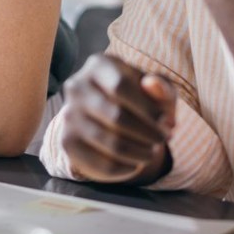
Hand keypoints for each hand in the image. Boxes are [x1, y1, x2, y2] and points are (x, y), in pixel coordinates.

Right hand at [59, 54, 176, 184]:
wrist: (106, 117)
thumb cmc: (138, 98)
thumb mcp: (155, 90)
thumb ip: (161, 86)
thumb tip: (153, 84)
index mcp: (98, 65)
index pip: (120, 86)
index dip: (148, 109)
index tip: (167, 121)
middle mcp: (77, 86)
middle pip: (116, 117)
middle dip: (148, 133)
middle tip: (163, 139)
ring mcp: (68, 115)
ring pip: (111, 143)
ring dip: (141, 153)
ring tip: (152, 152)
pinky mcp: (67, 142)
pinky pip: (102, 164)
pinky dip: (126, 168)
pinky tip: (136, 163)